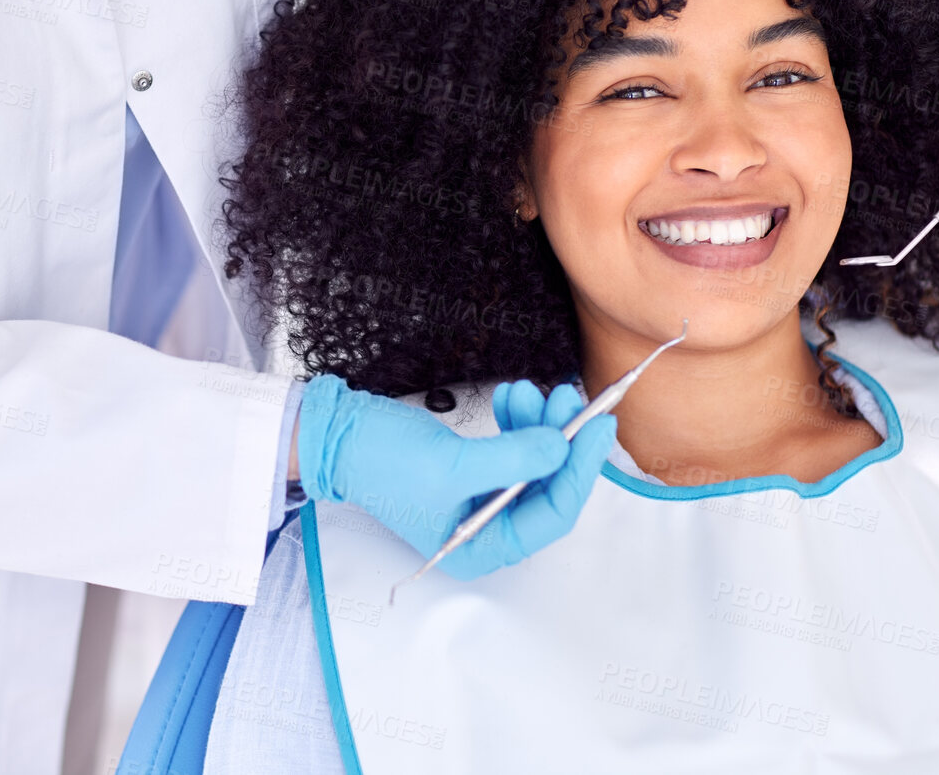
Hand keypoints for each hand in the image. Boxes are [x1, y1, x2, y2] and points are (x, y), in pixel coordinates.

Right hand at [296, 375, 616, 578]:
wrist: (339, 435)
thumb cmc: (382, 461)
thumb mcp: (452, 463)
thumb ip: (512, 459)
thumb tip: (563, 447)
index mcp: (482, 548)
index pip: (552, 514)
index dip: (581, 470)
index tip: (600, 427)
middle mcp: (487, 531)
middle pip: (549, 486)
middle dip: (560, 441)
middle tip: (566, 399)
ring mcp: (482, 498)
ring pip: (534, 463)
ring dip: (538, 425)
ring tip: (528, 390)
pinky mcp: (475, 470)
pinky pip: (513, 448)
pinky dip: (517, 422)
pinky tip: (511, 397)